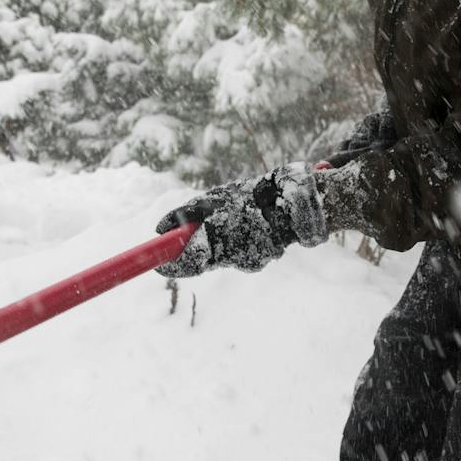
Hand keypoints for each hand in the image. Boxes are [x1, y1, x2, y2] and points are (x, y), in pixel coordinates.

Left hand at [154, 164, 328, 277]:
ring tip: (235, 217)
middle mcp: (236, 254)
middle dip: (196, 248)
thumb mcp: (217, 197)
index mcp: (222, 236)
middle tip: (195, 231)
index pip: (189, 260)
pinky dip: (237, 241)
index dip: (171, 264)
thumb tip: (159, 228)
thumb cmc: (255, 194)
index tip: (158, 266)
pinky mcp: (262, 259)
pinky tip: (249, 226)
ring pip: (222, 255)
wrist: (302, 201)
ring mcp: (252, 259)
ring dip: (220, 240)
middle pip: (204, 261)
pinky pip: (239, 253)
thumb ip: (187, 213)